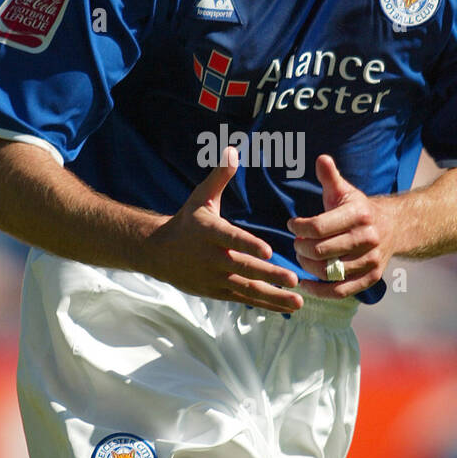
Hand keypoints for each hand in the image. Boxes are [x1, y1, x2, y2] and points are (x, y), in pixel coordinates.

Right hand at [142, 147, 302, 313]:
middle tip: (294, 279)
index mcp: (209, 232)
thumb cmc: (187, 222)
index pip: (231, 239)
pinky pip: (244, 299)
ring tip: (298, 300)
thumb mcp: (200, 198)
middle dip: (269, 275)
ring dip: (274, 296)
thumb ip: (219, 177)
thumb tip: (233, 150)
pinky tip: (287, 307)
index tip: (268, 251)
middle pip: (243, 268)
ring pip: (246, 289)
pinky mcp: (217, 292)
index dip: (248, 246)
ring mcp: (214, 278)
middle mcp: (211, 257)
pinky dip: (266, 304)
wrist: (158, 253)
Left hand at [288, 155, 395, 298]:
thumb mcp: (345, 191)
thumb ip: (330, 177)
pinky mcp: (371, 278)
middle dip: (301, 248)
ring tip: (302, 257)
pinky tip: (306, 284)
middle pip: (321, 251)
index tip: (291, 225)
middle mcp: (368, 238)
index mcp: (359, 214)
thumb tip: (321, 159)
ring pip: (329, 272)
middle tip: (296, 243)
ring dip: (308, 267)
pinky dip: (320, 291)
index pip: (318, 227)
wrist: (394, 227)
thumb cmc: (358, 209)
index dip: (298, 228)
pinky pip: (341, 291)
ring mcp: (371, 260)